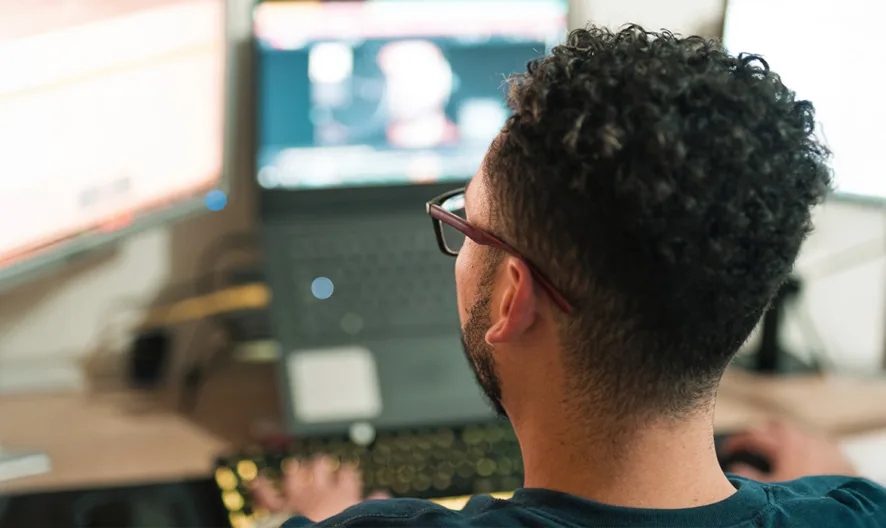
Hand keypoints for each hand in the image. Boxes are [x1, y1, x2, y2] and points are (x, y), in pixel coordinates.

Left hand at [251, 456, 388, 521]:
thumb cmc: (341, 526)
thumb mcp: (363, 515)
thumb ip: (375, 503)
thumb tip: (384, 495)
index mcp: (342, 492)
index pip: (347, 475)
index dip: (347, 472)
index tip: (348, 471)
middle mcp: (318, 490)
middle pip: (320, 468)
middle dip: (320, 464)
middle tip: (321, 463)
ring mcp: (297, 497)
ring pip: (294, 475)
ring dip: (295, 470)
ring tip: (296, 466)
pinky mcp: (279, 508)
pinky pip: (266, 494)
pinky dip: (260, 486)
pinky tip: (255, 479)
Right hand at [722, 420, 855, 481]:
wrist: (841, 499)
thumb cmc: (803, 494)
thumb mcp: (769, 488)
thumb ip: (747, 476)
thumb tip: (735, 466)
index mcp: (782, 444)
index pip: (751, 437)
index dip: (736, 442)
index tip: (727, 451)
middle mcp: (800, 438)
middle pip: (775, 426)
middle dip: (761, 432)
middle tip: (752, 443)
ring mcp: (819, 442)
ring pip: (797, 431)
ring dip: (783, 436)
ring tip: (777, 447)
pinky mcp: (835, 451)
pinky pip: (816, 440)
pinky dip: (804, 444)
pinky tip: (804, 455)